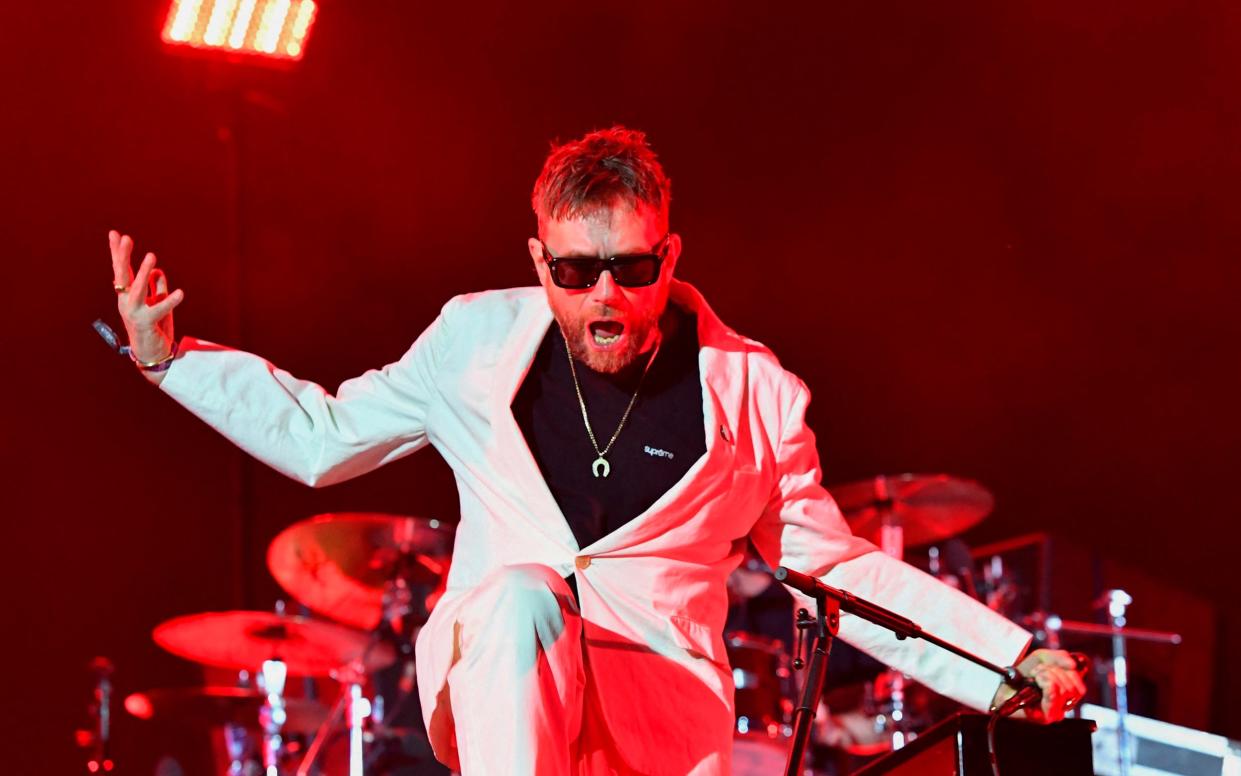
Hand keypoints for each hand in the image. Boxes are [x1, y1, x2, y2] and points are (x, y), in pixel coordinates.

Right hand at [109, 230, 184, 366]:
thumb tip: (158, 271)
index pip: (122, 270)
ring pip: (136, 289)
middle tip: (127, 238)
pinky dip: (170, 301)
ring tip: (152, 256)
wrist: (153, 354)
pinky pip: (158, 309)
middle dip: (123, 256)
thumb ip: (157, 287)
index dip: (118, 253)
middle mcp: (126, 302)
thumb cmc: (154, 327)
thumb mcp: (158, 303)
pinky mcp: (145, 323)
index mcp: (128, 296)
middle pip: (122, 275)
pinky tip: (180, 293)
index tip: (114, 233)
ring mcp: (133, 313)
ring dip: (143, 272)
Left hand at [991, 649, 1086, 722]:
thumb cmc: (1023, 674)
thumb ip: (1060, 657)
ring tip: (1034, 676)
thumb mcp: (1043, 658)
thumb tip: (1074, 664)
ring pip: (1063, 690)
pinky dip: (1045, 683)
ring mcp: (1054, 713)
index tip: (1050, 667)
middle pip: (1071, 688)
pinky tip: (1035, 681)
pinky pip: (1053, 696)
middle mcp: (1062, 707)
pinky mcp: (1045, 717)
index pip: (1080, 688)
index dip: (1067, 673)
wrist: (1003, 684)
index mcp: (1065, 696)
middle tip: (1037, 672)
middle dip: (1052, 672)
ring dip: (1046, 676)